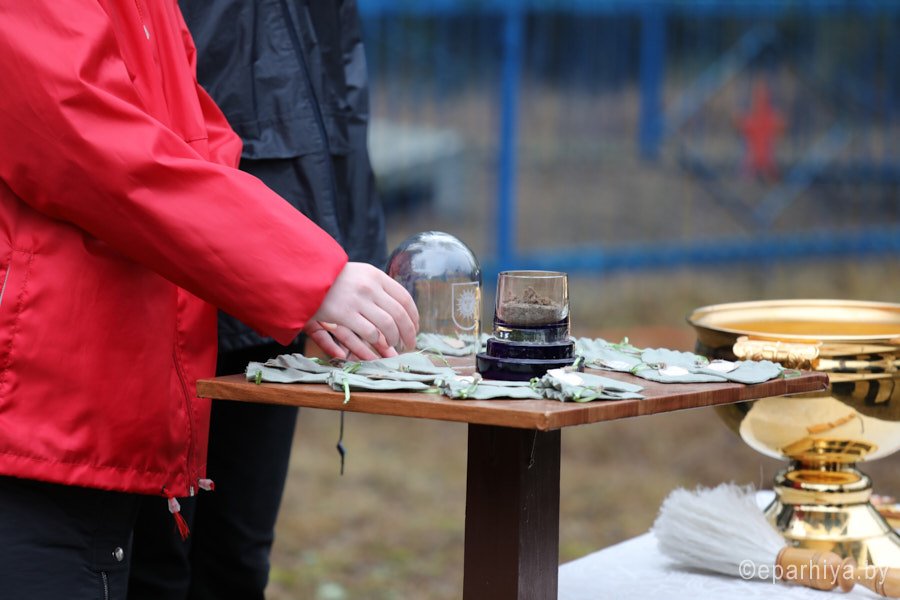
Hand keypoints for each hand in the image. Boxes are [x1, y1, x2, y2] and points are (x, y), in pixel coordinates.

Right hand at [304, 262, 418, 359]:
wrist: (305, 275)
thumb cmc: (333, 278)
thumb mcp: (359, 274)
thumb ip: (379, 288)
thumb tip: (400, 309)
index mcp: (376, 275)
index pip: (404, 298)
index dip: (413, 316)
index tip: (415, 327)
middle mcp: (370, 286)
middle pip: (399, 314)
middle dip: (408, 332)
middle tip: (410, 344)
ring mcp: (357, 299)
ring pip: (387, 324)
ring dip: (394, 339)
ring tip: (394, 347)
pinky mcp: (344, 313)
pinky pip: (369, 331)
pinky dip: (377, 342)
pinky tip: (377, 346)